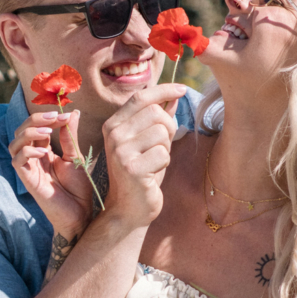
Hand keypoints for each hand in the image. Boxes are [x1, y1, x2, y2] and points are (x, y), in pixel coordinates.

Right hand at [9, 109, 95, 238]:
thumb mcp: (75, 157)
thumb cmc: (78, 188)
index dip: (47, 117)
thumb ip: (70, 136)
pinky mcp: (27, 180)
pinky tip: (44, 153)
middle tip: (54, 116)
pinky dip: (27, 152)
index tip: (65, 114)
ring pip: (14, 143)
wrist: (80, 213)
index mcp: (44, 150)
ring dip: (29, 133)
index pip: (37, 126)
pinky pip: (17, 161)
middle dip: (36, 119)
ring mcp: (29, 168)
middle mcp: (33, 157)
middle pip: (21, 130)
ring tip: (48, 132)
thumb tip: (73, 112)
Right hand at [99, 84, 189, 231]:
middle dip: (168, 129)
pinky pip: (163, 154)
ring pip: (161, 133)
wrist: (128, 208)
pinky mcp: (131, 168)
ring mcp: (120, 151)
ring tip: (154, 162)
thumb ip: (158, 118)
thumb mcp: (149, 142)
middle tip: (161, 147)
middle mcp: (113, 135)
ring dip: (166, 148)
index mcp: (113, 125)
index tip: (183, 89)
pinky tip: (152, 174)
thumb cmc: (141, 173)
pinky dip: (164, 164)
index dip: (164, 90)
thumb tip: (173, 96)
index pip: (141, 97)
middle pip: (156, 113)